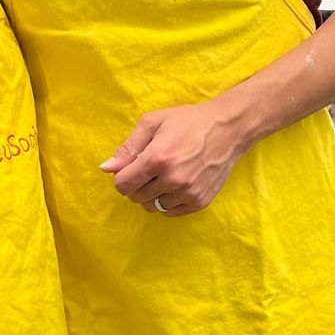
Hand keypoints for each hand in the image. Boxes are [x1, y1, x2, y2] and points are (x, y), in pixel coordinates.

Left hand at [101, 100, 242, 214]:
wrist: (228, 129)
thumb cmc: (188, 122)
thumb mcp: (153, 123)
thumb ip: (128, 147)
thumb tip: (106, 168)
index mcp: (157, 158)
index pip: (123, 185)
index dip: (122, 176)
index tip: (132, 168)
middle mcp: (172, 179)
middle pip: (136, 197)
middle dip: (136, 185)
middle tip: (149, 169)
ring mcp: (188, 193)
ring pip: (152, 207)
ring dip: (151, 195)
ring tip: (163, 176)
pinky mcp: (199, 202)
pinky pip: (170, 212)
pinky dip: (167, 202)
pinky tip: (175, 185)